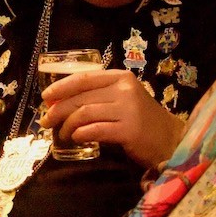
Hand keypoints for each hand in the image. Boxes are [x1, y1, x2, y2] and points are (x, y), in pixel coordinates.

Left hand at [41, 69, 186, 169]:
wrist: (170, 139)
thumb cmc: (141, 119)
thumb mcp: (122, 99)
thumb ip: (98, 96)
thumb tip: (59, 101)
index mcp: (121, 77)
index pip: (84, 78)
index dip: (61, 87)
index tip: (46, 97)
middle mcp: (125, 90)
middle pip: (81, 97)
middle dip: (58, 109)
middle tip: (46, 121)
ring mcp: (128, 110)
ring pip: (85, 114)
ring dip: (67, 125)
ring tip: (62, 133)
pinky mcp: (129, 130)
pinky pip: (95, 130)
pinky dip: (81, 134)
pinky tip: (76, 137)